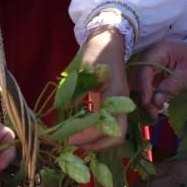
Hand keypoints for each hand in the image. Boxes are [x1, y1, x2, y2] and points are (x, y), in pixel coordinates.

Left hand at [67, 28, 131, 151]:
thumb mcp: (83, 70)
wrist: (109, 41)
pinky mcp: (115, 105)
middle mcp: (122, 103)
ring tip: (76, 141)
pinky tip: (81, 132)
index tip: (66, 138)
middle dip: (95, 146)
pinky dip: (97, 134)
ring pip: (115, 134)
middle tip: (73, 145)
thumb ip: (76, 91)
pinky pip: (110, 126)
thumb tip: (65, 110)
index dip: (86, 136)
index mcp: (116, 95)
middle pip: (117, 137)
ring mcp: (120, 105)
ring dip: (97, 142)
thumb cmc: (97, 52)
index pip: (104, 126)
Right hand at [129, 40, 186, 116]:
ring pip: (136, 82)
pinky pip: (141, 84)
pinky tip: (155, 105)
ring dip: (143, 97)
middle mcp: (148, 55)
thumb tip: (155, 101)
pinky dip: (146, 95)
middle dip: (142, 95)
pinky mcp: (148, 71)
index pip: (144, 70)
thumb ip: (172, 86)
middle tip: (153, 111)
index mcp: (158, 51)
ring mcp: (147, 63)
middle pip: (136, 76)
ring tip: (155, 110)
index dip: (144, 88)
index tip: (148, 103)